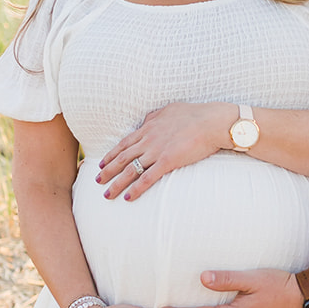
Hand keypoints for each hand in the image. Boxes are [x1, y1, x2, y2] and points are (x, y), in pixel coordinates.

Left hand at [96, 103, 233, 199]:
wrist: (211, 121)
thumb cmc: (194, 114)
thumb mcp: (169, 110)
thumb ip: (155, 117)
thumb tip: (146, 121)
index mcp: (148, 128)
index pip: (124, 144)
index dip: (111, 155)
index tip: (102, 164)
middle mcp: (148, 140)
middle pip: (122, 158)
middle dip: (107, 171)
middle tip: (97, 181)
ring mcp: (156, 151)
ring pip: (130, 170)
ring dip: (116, 183)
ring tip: (107, 194)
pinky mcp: (167, 162)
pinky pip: (147, 178)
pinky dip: (136, 189)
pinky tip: (128, 197)